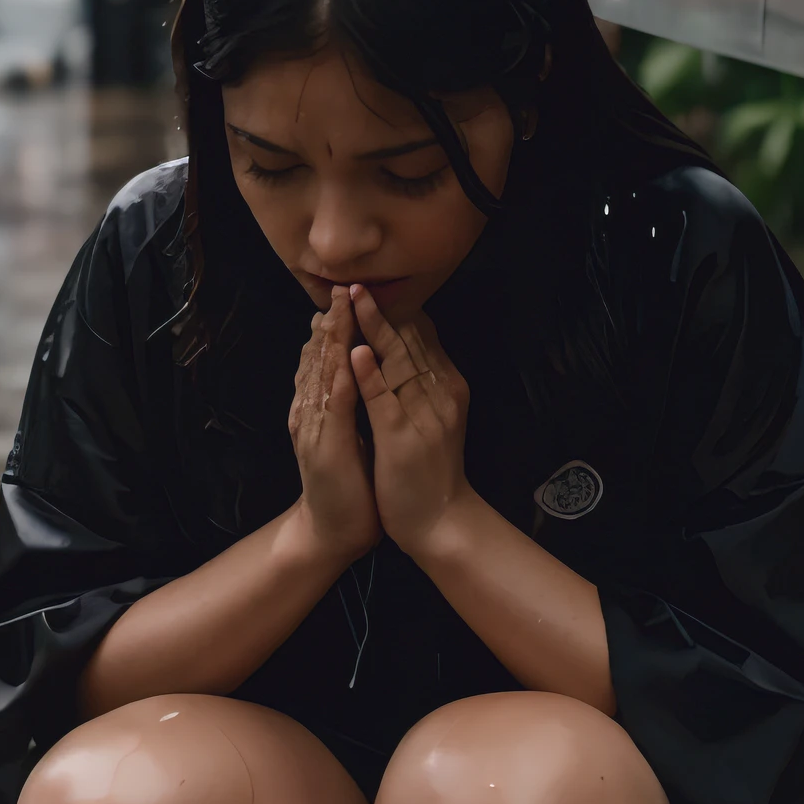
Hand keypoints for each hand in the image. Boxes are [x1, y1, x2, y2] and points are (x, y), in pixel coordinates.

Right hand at [288, 287, 381, 567]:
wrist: (333, 531)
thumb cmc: (349, 482)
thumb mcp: (351, 433)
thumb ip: (351, 400)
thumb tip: (360, 366)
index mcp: (321, 408)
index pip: (327, 358)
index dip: (335, 325)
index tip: (346, 293)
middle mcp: (312, 413)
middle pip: (319, 360)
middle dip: (331, 323)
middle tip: (339, 287)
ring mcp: (315, 430)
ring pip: (322, 377)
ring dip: (329, 343)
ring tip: (336, 310)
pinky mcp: (325, 450)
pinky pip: (333, 410)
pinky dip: (339, 383)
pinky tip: (346, 361)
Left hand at [348, 287, 473, 558]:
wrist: (441, 522)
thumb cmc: (432, 471)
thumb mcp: (438, 419)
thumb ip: (428, 384)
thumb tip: (413, 347)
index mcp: (449, 389)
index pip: (423, 339)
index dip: (398, 311)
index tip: (374, 286)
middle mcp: (441, 396)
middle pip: (410, 343)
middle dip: (382, 311)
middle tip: (358, 281)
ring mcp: (423, 416)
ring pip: (397, 363)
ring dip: (374, 329)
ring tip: (354, 300)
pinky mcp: (402, 438)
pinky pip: (384, 400)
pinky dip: (370, 374)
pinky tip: (357, 352)